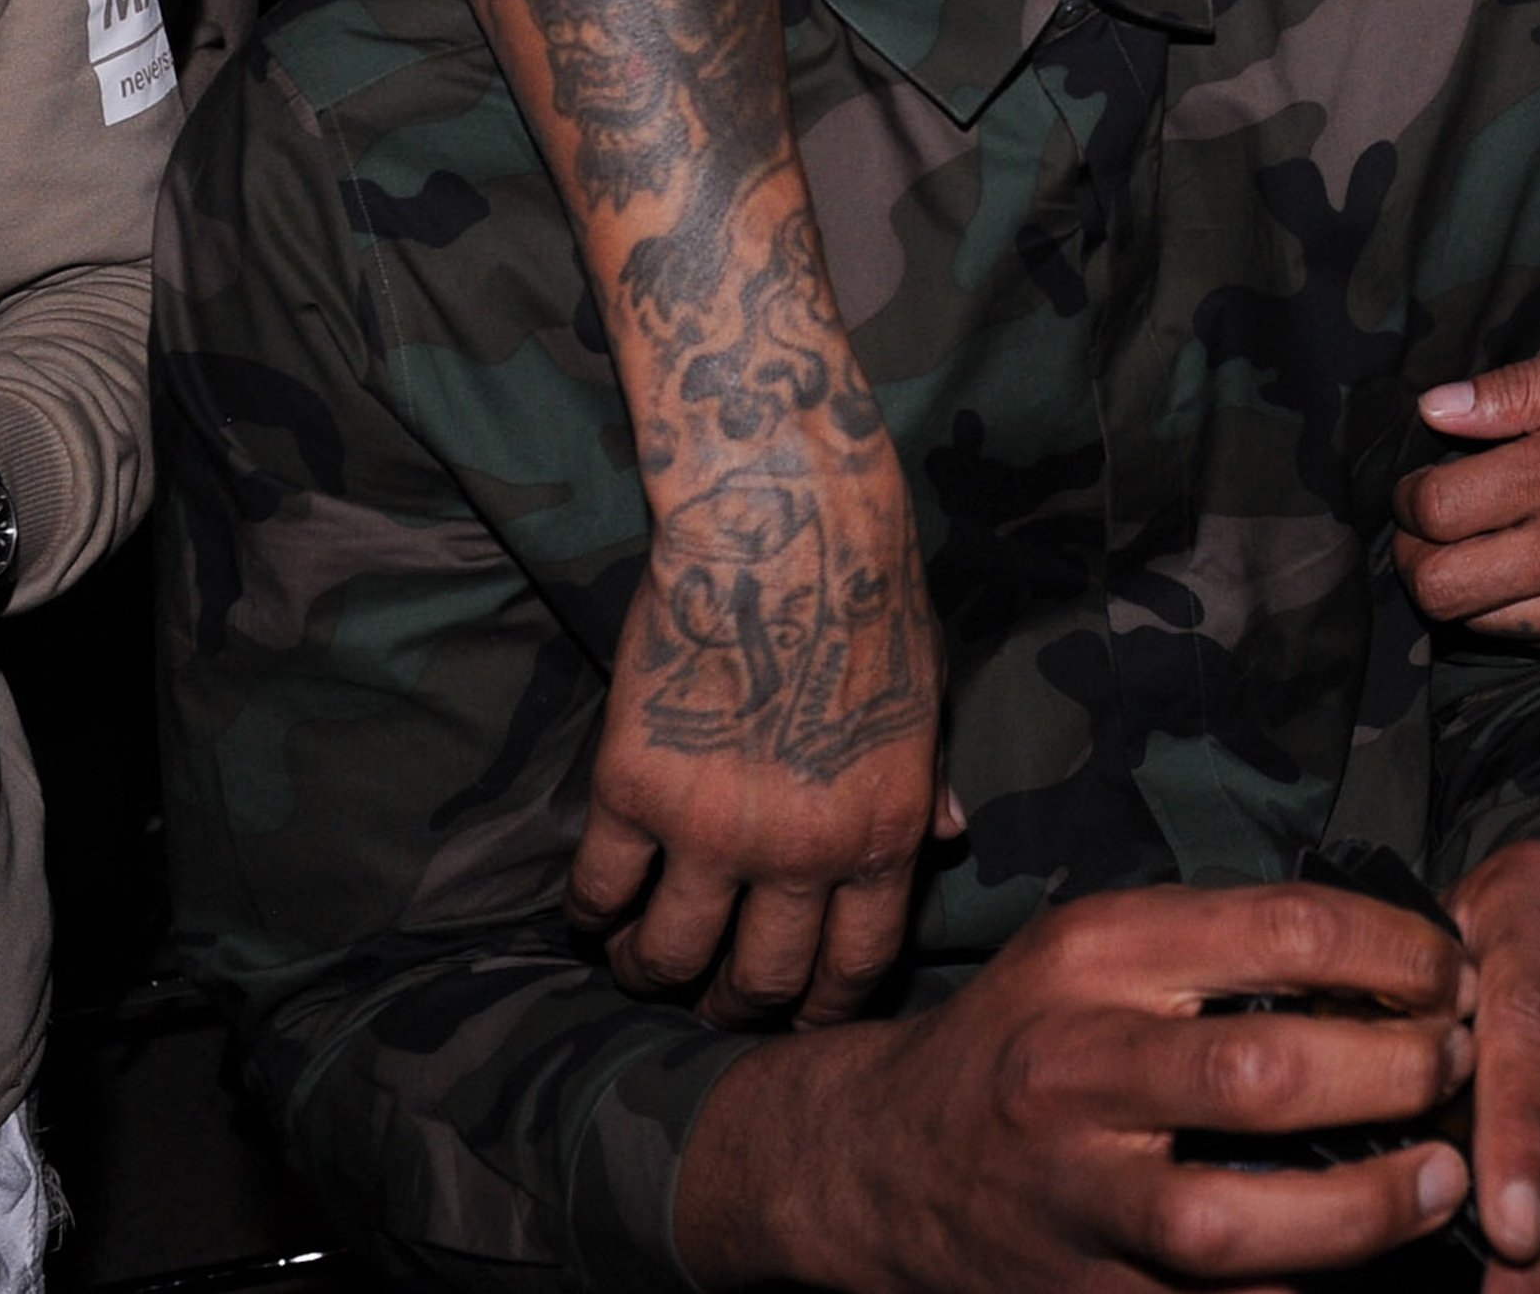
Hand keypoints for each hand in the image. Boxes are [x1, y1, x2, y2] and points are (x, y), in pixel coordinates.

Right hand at [569, 454, 947, 1025]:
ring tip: (640, 962)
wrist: (785, 525)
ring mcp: (711, 827)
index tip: (796, 1014)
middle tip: (711, 999)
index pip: (854, 968)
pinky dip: (591, 912)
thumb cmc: (869, 598)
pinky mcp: (634, 786)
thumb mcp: (926, 697)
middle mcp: (801, 853)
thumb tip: (948, 840)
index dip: (820, 1009)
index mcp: (882, 836)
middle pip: (760, 981)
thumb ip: (925, 782)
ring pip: (670, 954)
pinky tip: (593, 910)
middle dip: (732, 1006)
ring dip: (651, 971)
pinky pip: (601, 886)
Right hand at [677, 882, 1476, 1292]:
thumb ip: (1220, 942)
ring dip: (1368, 1208)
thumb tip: (1391, 958)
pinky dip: (1309, 1289)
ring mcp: (1076, 1197)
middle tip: (1457, 1065)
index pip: (1279, 931)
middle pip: (1265, 1075)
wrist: (884, 1161)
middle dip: (1393, 1072)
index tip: (1449, 970)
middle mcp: (1077, 1069)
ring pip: (1237, 1224)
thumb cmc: (1026, 1032)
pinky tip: (1376, 1265)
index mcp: (1094, 954)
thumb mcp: (1100, 944)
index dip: (1392, 952)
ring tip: (1443, 1177)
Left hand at [1399, 330, 1539, 651]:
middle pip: (1442, 591)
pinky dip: (1520, 614)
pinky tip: (1537, 570)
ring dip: (1461, 592)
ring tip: (1476, 548)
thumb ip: (1522, 389)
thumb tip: (1433, 409)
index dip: (1406, 499)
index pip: (1437, 513)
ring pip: (1487, 627)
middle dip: (1412, 559)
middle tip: (1425, 527)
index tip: (1417, 480)